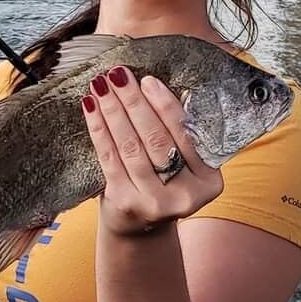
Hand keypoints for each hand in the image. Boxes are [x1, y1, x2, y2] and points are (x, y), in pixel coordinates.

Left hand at [82, 65, 222, 236]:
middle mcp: (186, 195)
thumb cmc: (164, 182)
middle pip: (157, 139)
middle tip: (118, 74)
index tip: (148, 80)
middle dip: (134, 102)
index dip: (165, 105)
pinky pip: (110, 159)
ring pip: (131, 147)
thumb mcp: (184, 164)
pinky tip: (91, 108)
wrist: (141, 226)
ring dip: (113, 111)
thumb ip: (179, 135)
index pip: (186, 134)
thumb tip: (152, 85)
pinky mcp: (126, 203)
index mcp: (209, 180)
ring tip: (101, 86)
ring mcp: (155, 203)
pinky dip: (99, 130)